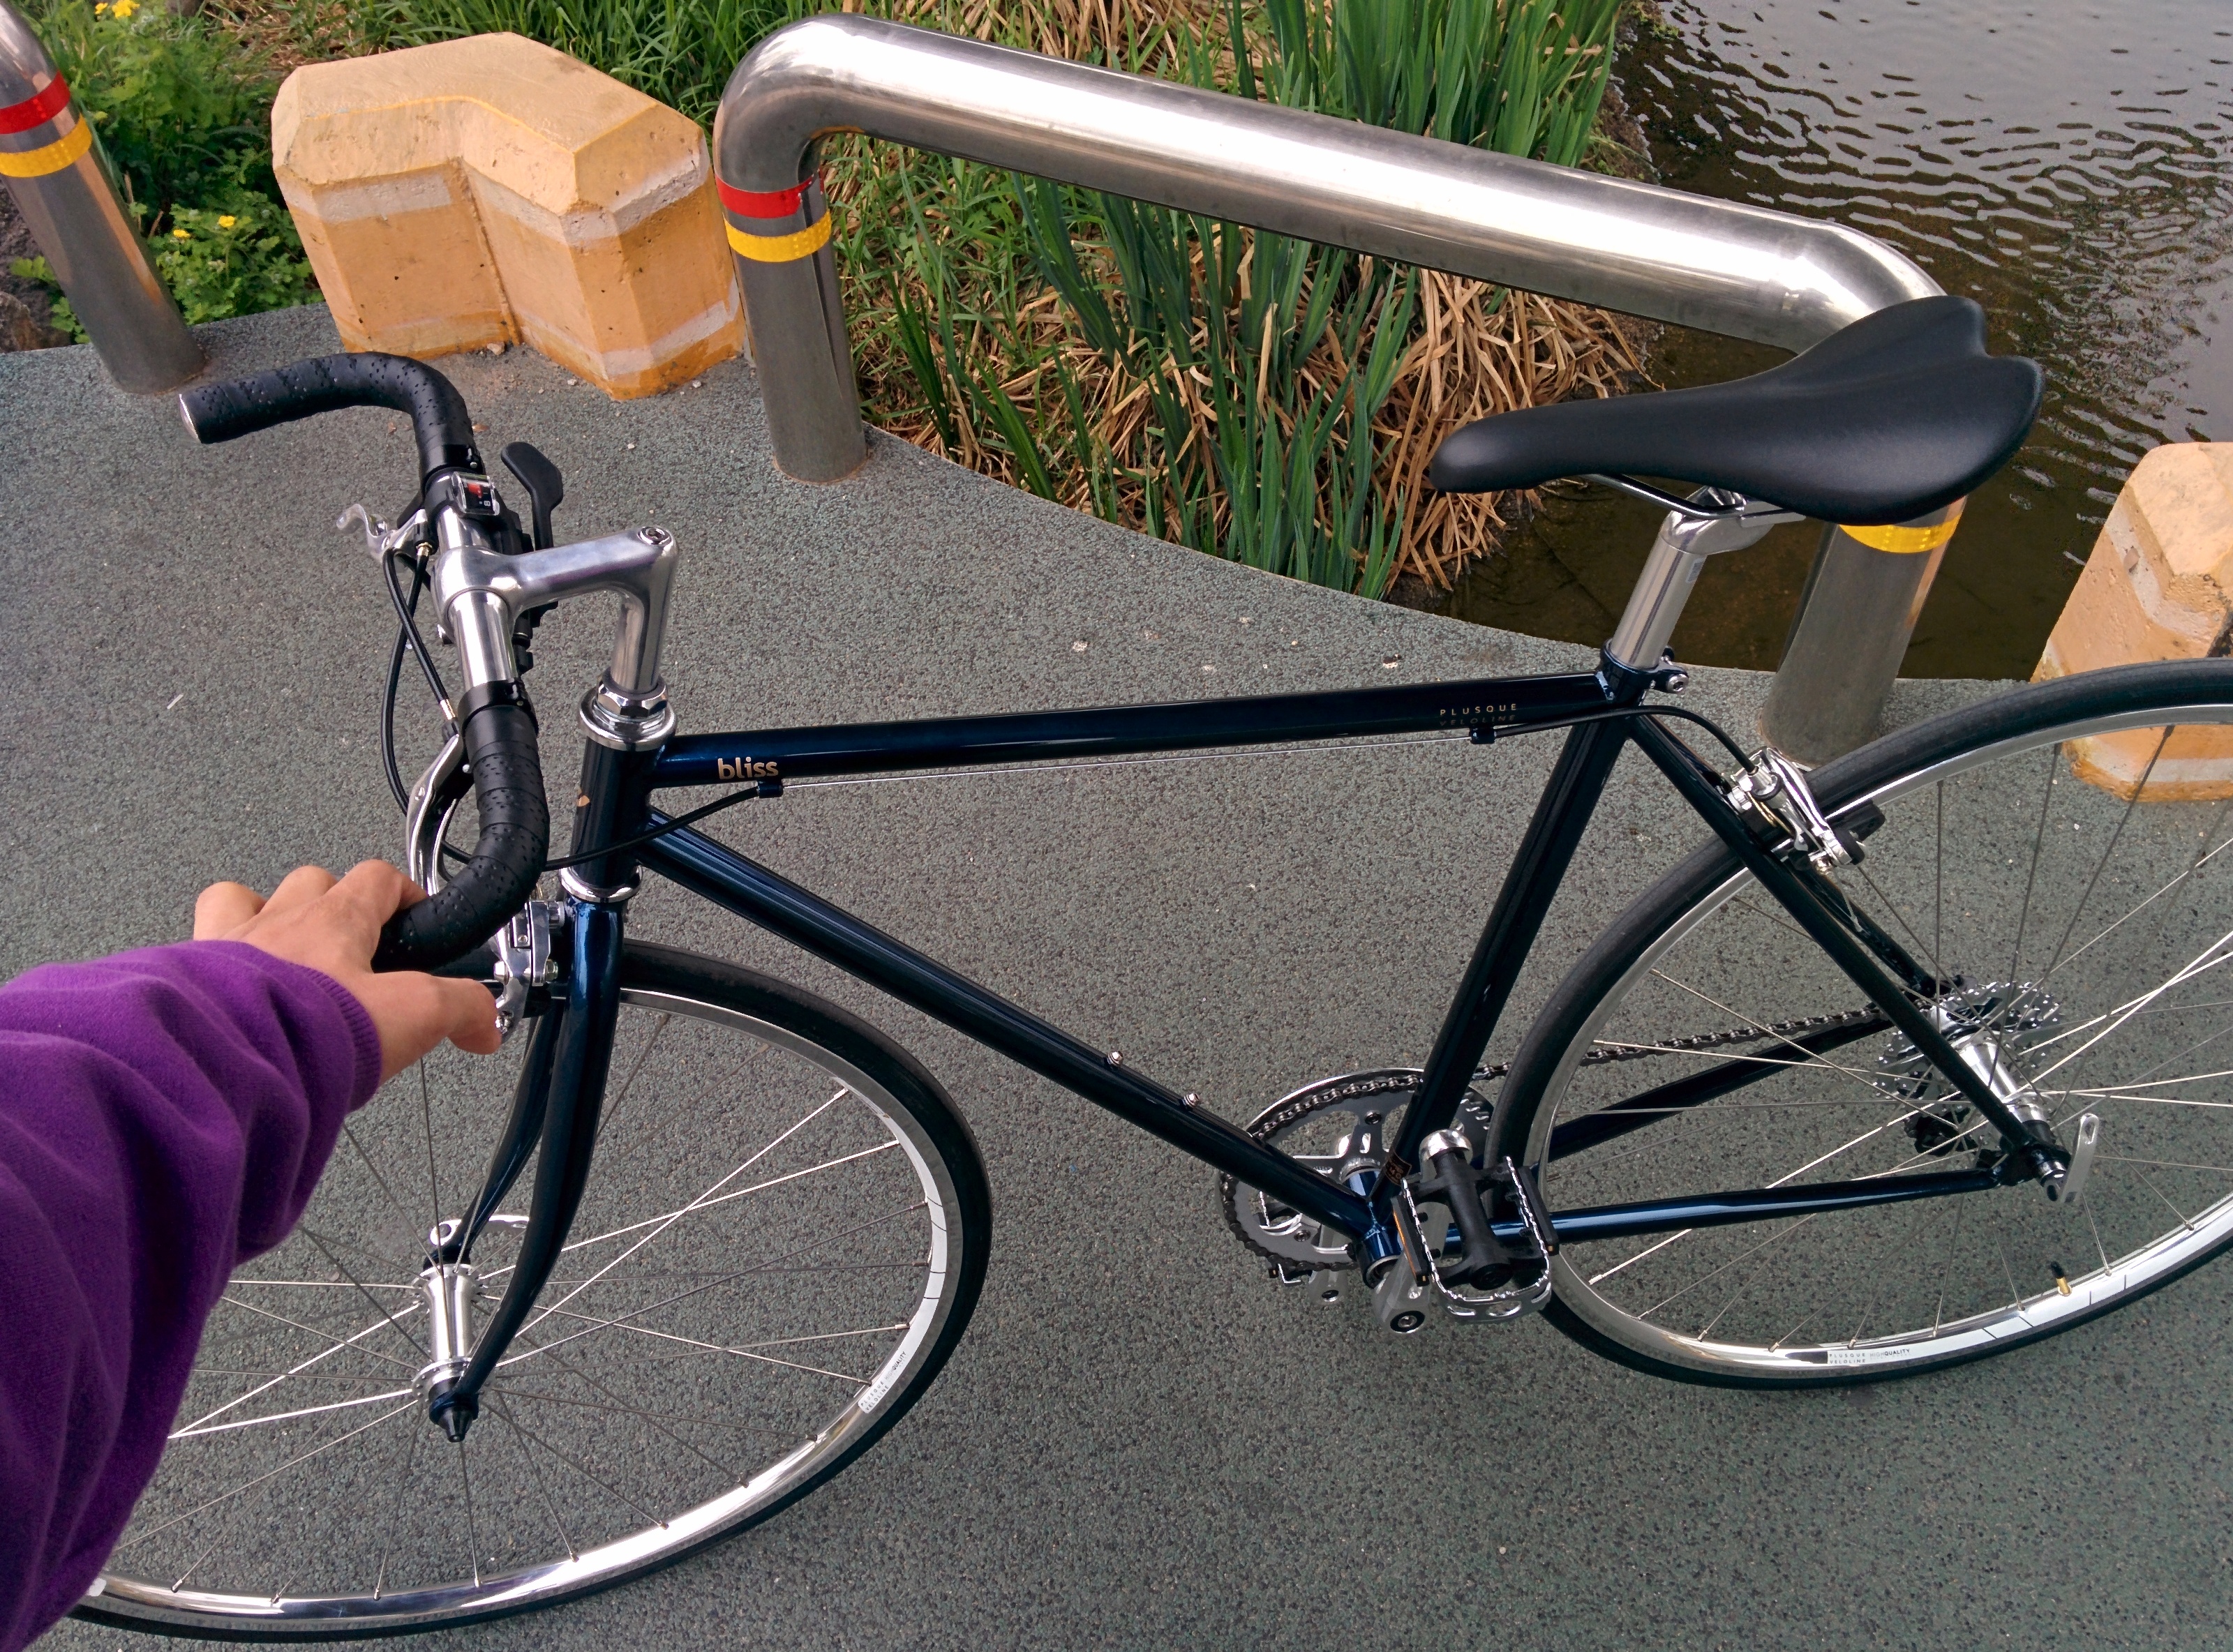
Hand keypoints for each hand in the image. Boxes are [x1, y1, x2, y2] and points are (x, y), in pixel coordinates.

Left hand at [194, 862, 501, 1082]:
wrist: (220, 1063)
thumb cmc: (304, 1032)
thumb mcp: (412, 1016)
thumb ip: (458, 1010)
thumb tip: (484, 1022)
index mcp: (334, 919)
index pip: (378, 878)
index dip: (402, 894)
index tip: (413, 916)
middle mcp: (275, 921)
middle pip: (309, 883)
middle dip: (331, 903)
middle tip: (348, 945)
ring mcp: (222, 947)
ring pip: (240, 902)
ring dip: (261, 918)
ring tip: (278, 957)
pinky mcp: (183, 981)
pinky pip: (192, 950)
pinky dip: (209, 963)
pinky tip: (226, 994)